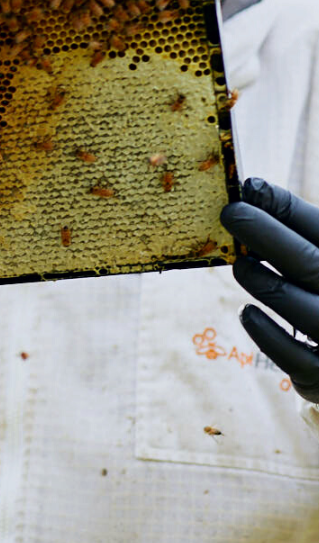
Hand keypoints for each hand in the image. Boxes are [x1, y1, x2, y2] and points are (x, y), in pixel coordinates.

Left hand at [220, 178, 318, 402]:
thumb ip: (297, 227)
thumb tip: (252, 188)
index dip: (288, 209)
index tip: (251, 186)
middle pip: (312, 264)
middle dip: (268, 235)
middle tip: (231, 212)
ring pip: (300, 309)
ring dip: (263, 282)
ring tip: (240, 265)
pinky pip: (294, 356)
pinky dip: (266, 332)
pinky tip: (248, 312)